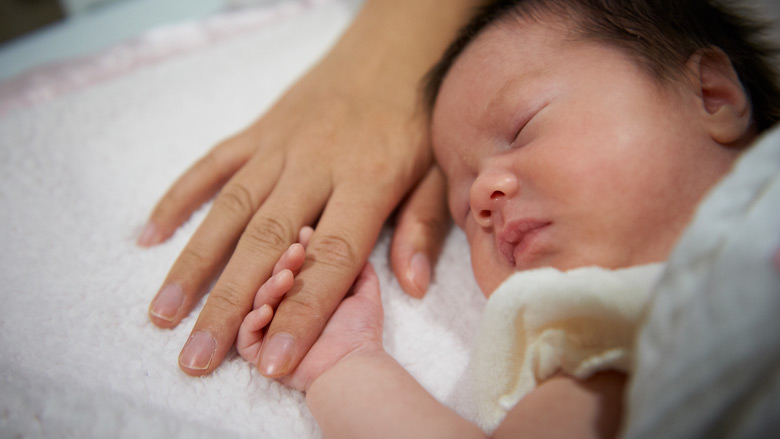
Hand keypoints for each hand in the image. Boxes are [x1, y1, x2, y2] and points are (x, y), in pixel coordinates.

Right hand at [140, 10, 451, 378]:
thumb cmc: (416, 119)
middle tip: (197, 354)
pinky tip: (151, 234)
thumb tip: (411, 286)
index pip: (330, 258)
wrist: (391, 52)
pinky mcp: (258, 130)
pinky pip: (213, 164)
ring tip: (164, 311)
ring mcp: (280, 145)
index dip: (303, 312)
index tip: (274, 359)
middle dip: (231, 303)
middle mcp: (315, 165)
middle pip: (266, 242)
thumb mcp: (434, 172)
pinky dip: (180, 196)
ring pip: (230, 208)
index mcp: (366, 181)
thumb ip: (420, 227)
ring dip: (194, 262)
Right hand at [237, 233, 383, 392]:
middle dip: (281, 263)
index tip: (305, 234)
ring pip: (255, 303)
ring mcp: (270, 332)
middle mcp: (283, 312)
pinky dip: (251, 322)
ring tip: (286, 278)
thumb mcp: (363, 292)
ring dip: (267, 288)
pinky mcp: (261, 355)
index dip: (296, 250)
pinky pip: (245, 338)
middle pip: (270, 281)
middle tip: (296, 252)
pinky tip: (266, 311)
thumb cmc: (359, 331)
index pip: (290, 268)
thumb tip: (355, 248)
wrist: (354, 365)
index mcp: (303, 297)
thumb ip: (359, 269)